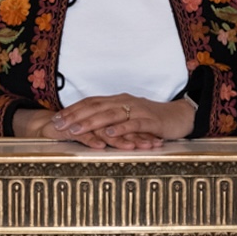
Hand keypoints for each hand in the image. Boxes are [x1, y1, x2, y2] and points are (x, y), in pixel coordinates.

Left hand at [18, 94, 194, 149]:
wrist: (181, 117)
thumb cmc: (153, 120)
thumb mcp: (129, 117)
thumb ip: (112, 120)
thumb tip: (89, 127)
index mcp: (118, 100)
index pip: (91, 102)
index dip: (72, 110)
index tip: (56, 119)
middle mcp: (125, 102)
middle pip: (96, 106)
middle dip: (75, 116)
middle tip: (58, 125)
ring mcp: (138, 110)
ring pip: (111, 114)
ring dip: (92, 122)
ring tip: (76, 129)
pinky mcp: (151, 121)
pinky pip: (133, 124)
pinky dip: (120, 129)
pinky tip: (109, 134)